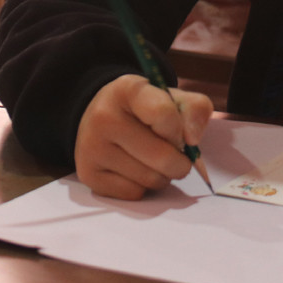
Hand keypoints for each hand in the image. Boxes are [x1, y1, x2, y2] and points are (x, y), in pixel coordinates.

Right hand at [75, 75, 212, 199]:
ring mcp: (92, 146)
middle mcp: (103, 115)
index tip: (180, 133)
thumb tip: (193, 141)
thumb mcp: (172, 98)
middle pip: (162, 156)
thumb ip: (195, 110)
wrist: (101, 118)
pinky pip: (134, 193)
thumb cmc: (145, 110)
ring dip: (161, 176)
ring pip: (150, 179)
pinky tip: (134, 170)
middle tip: (176, 156)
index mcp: (127, 89)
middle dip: (179, 162)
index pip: (164, 114)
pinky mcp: (88, 174)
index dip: (181, 130)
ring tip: (152, 161)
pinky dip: (142, 187)